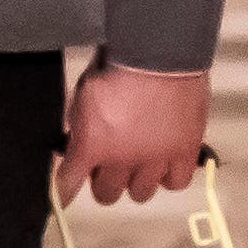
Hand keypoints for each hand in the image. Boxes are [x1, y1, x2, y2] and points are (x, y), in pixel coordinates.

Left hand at [63, 65, 205, 205]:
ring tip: (138, 163)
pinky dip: (169, 176)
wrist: (158, 53)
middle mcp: (122, 160)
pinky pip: (175, 182)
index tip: (64, 194)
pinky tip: (165, 164)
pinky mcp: (183, 152)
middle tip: (106, 166)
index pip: (68, 185)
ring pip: (140, 193)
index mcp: (92, 146)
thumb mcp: (84, 94)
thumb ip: (79, 125)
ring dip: (135, 181)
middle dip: (103, 182)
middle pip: (106, 193)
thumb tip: (75, 142)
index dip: (64, 191)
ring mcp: (155, 159)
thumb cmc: (118, 64)